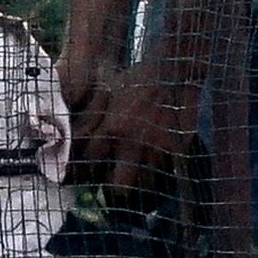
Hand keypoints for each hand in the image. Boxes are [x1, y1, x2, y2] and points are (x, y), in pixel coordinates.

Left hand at [85, 62, 197, 194]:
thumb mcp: (110, 93)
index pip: (92, 163)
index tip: (91, 169)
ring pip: (146, 182)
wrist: (173, 70)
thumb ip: (96, 117)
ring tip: (137, 166)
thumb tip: (80, 135)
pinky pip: (167, 168)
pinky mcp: (177, 148)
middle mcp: (134, 144)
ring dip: (140, 176)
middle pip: (120, 188)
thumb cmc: (138, 79)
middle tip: (115, 178)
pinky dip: (160, 165)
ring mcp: (158, 149)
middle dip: (115, 186)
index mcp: (113, 129)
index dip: (89, 168)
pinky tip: (156, 153)